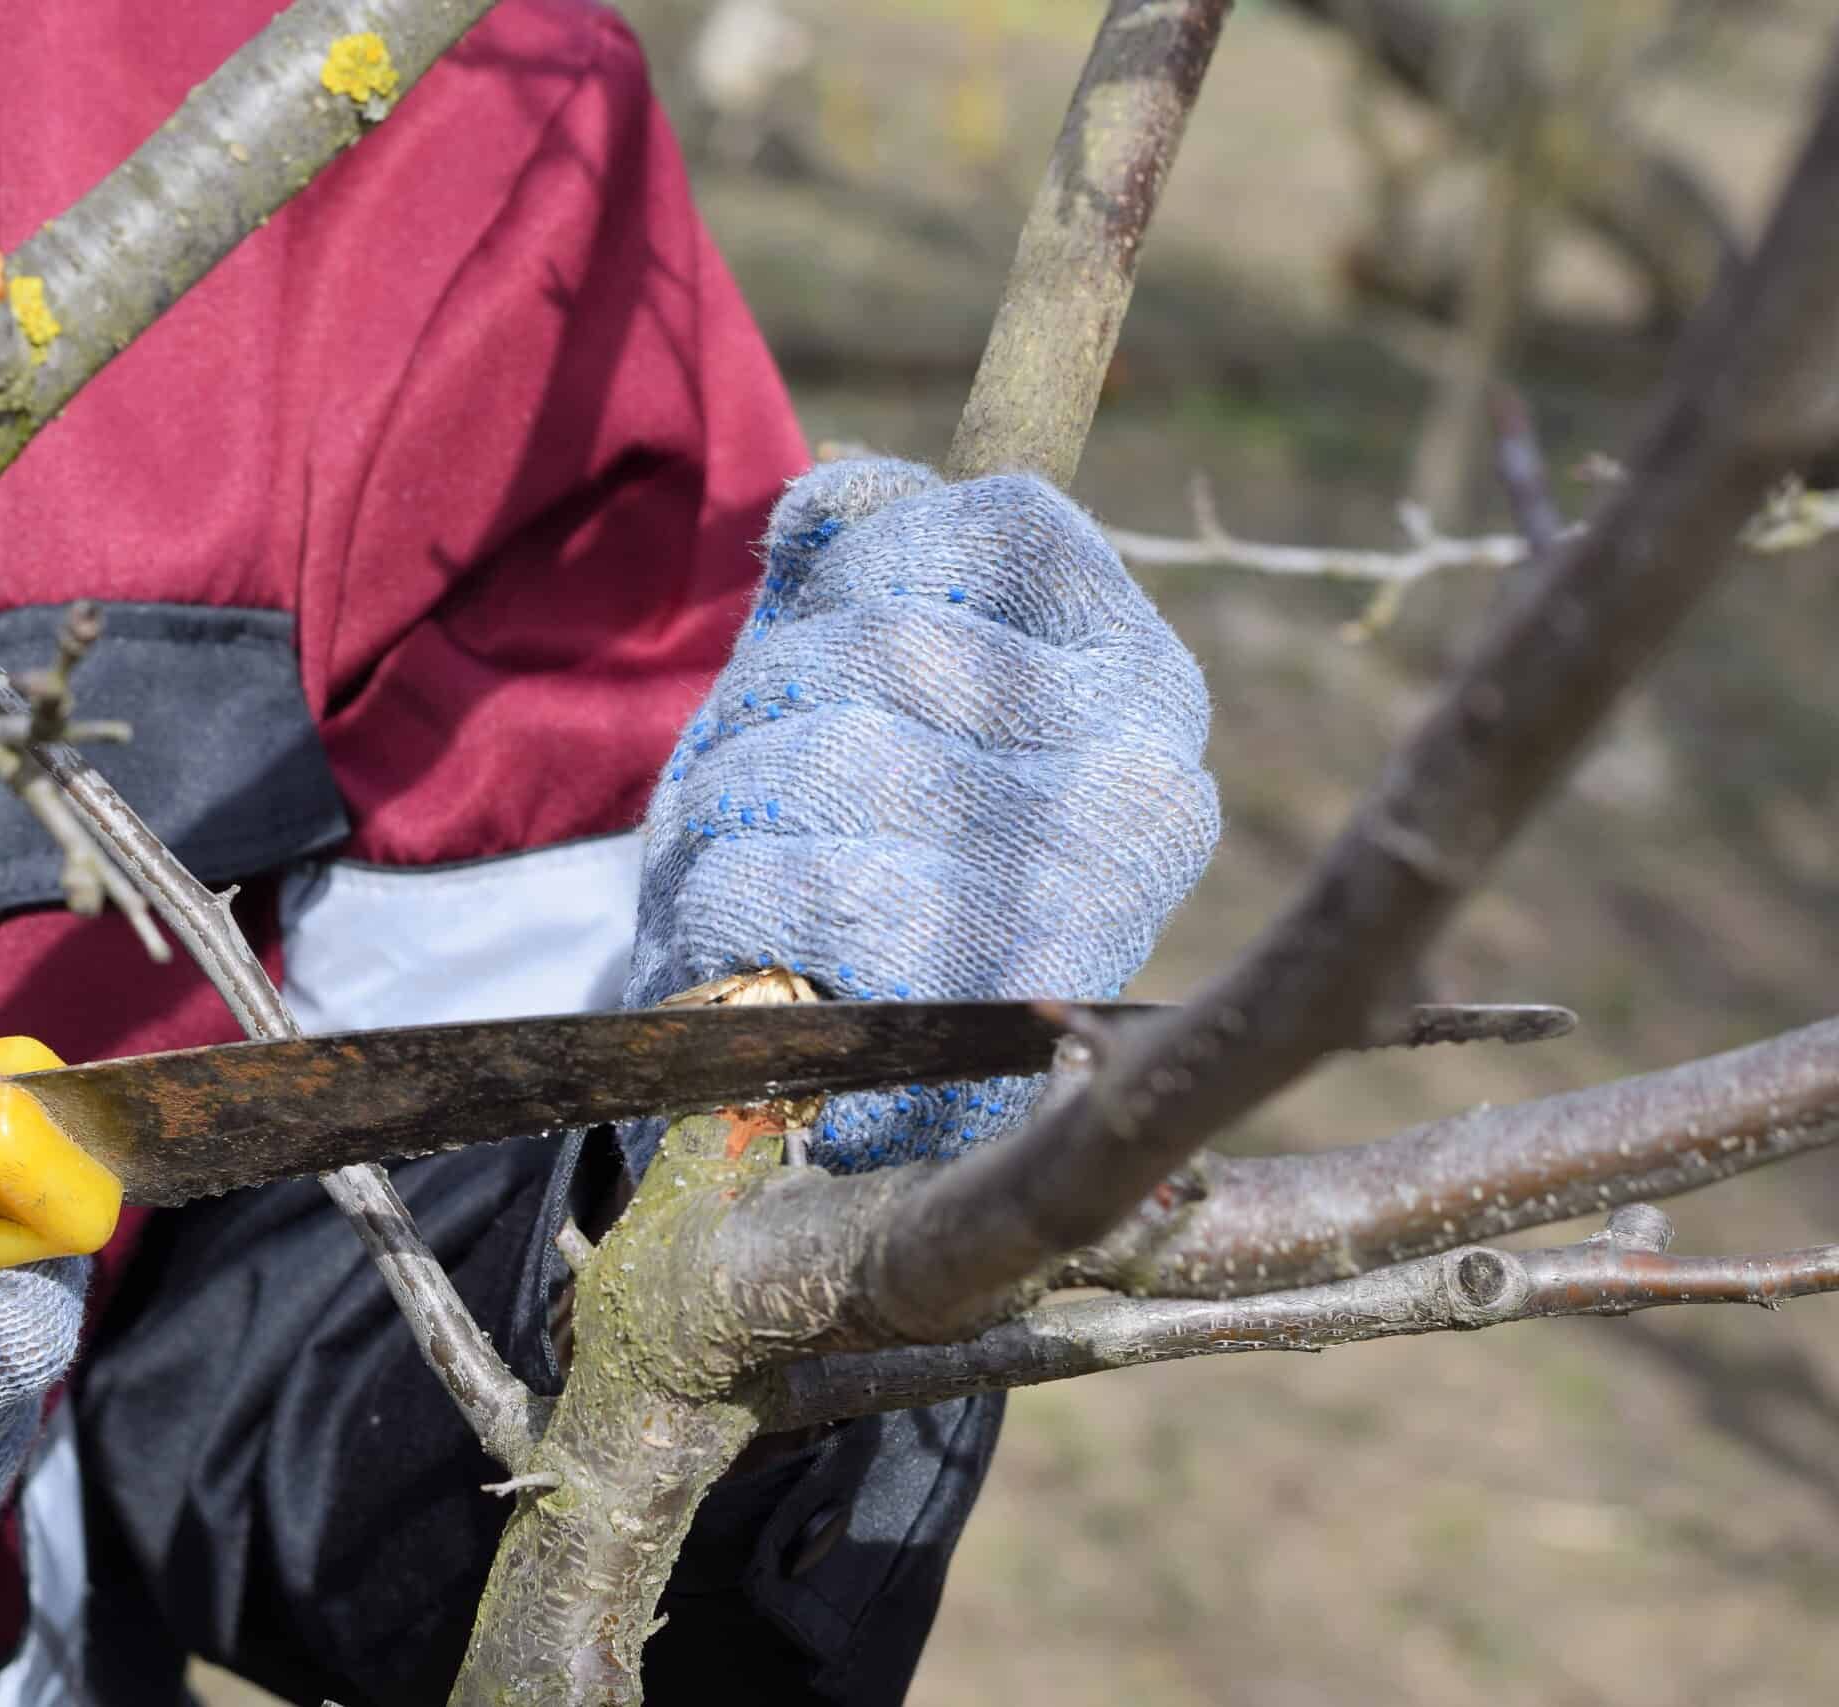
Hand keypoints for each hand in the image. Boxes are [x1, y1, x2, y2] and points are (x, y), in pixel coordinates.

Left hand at [625, 459, 1218, 1168]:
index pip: (997, 526)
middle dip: (769, 704)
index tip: (826, 633)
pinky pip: (781, 883)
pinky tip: (744, 945)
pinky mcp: (968, 999)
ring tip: (747, 867)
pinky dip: (718, 904)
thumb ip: (865, 560)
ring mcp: (1074, 896)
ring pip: (819, 755)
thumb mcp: (868, 682)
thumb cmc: (862, 853)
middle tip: (758, 785)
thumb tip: (838, 491)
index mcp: (1142, 688)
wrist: (854, 1098)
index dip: (870, 559)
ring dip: (726, 805)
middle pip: (884, 641)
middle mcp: (1145, 784)